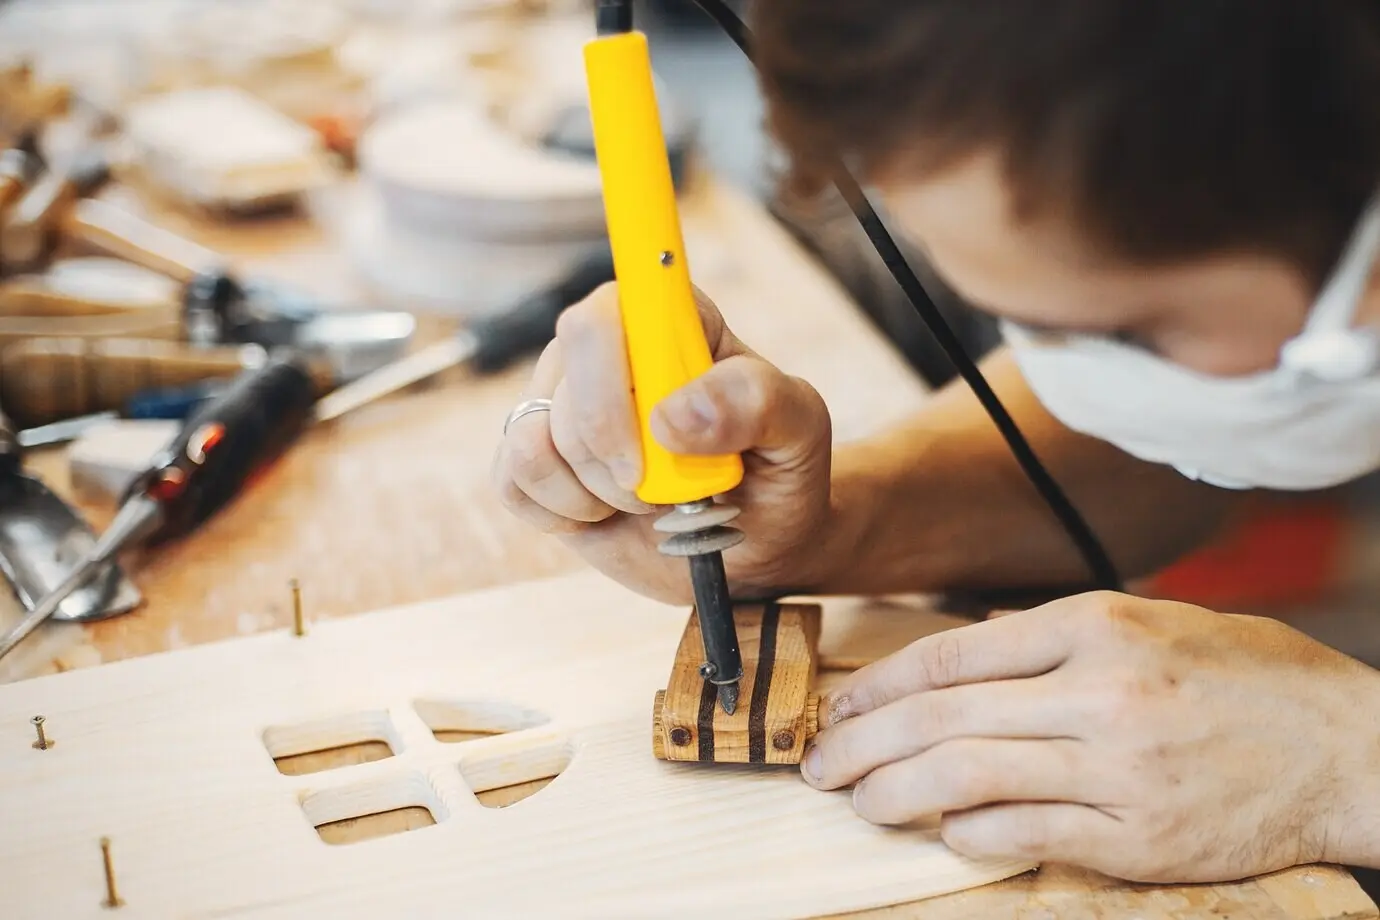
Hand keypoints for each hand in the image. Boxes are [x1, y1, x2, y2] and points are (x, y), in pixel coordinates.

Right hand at [492, 282, 835, 603]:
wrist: (755, 545)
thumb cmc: (777, 473)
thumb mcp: (800, 431)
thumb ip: (757, 403)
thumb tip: (672, 417)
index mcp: (672, 321)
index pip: (616, 301)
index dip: (616, 344)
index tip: (650, 410)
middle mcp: (609, 349)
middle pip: (573, 367)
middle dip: (620, 447)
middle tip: (670, 488)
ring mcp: (563, 401)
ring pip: (536, 434)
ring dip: (597, 489)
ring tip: (648, 501)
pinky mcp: (535, 459)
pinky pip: (514, 479)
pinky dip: (563, 511)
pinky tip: (606, 514)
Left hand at [802, 591, 1379, 881]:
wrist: (1351, 748)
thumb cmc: (1251, 677)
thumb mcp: (1154, 623)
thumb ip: (1056, 639)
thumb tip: (966, 657)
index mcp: (1094, 627)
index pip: (948, 654)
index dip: (877, 682)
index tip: (838, 704)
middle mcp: (1098, 692)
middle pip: (939, 717)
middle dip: (861, 742)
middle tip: (818, 763)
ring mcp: (1118, 768)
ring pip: (967, 777)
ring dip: (895, 794)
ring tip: (858, 802)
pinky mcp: (1139, 837)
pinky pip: (1026, 835)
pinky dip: (970, 834)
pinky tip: (944, 831)